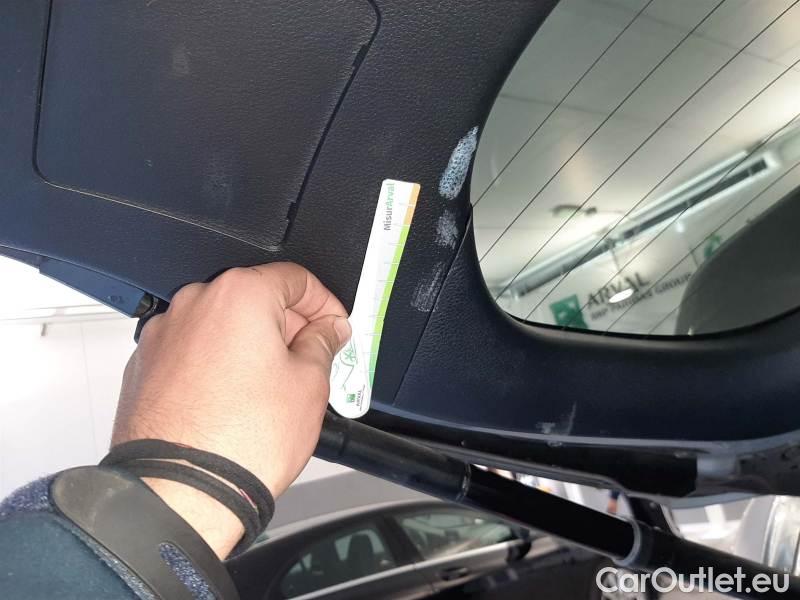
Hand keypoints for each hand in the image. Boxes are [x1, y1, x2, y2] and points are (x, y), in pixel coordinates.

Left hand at [112, 263, 350, 556]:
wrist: (181, 494)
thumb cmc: (241, 440)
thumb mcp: (309, 385)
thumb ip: (322, 344)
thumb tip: (327, 331)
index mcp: (240, 295)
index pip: (296, 279)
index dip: (325, 303)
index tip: (334, 327)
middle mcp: (195, 304)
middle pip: (255, 298)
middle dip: (287, 325)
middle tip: (311, 360)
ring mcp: (164, 335)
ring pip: (221, 326)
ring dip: (250, 345)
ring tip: (271, 389)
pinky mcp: (145, 366)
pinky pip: (193, 352)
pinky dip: (216, 365)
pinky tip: (234, 400)